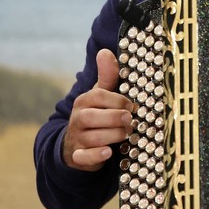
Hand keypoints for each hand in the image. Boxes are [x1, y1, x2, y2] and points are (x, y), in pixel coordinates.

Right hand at [62, 48, 133, 170]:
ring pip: (93, 137)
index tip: (132, 106)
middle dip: (115, 118)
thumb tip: (105, 51)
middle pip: (93, 117)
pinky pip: (83, 157)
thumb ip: (107, 76)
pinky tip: (108, 152)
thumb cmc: (96, 114)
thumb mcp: (100, 95)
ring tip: (125, 134)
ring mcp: (77, 138)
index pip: (100, 96)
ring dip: (113, 136)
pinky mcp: (78, 156)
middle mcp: (78, 118)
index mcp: (85, 101)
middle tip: (130, 120)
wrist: (76, 142)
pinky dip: (95, 155)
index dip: (118, 100)